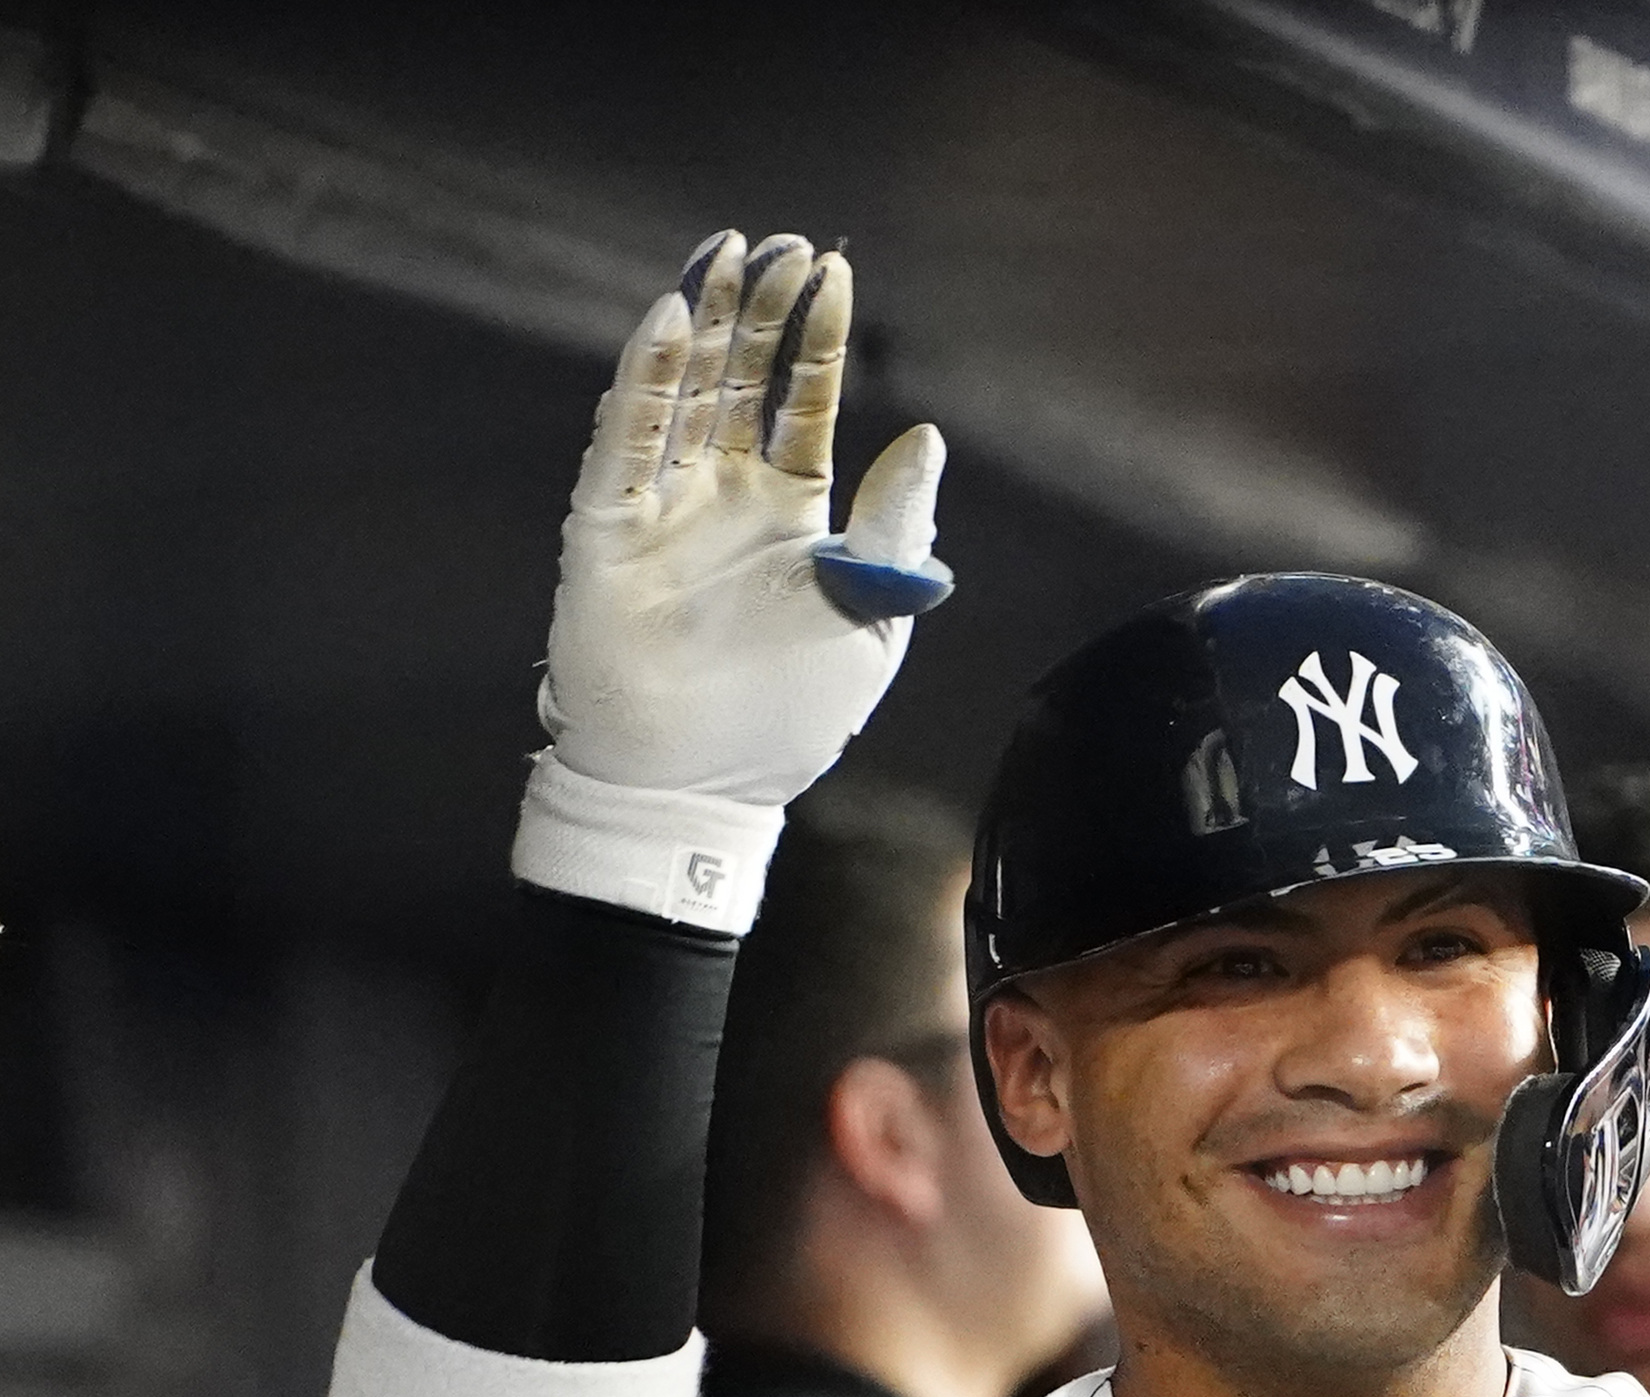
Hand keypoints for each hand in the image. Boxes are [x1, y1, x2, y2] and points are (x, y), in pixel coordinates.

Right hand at [542, 230, 942, 803]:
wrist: (706, 786)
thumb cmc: (790, 714)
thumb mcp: (871, 620)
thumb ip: (896, 533)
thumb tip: (928, 440)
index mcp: (788, 512)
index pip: (801, 402)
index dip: (814, 338)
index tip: (832, 271)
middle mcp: (721, 495)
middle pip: (740, 380)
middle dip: (759, 311)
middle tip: (780, 242)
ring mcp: (661, 507)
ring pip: (682, 394)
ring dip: (705, 324)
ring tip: (726, 254)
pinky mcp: (608, 529)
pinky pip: (625, 443)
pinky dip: (647, 381)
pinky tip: (670, 321)